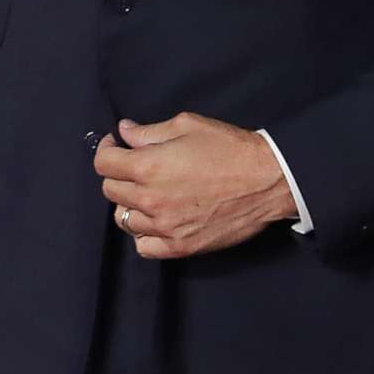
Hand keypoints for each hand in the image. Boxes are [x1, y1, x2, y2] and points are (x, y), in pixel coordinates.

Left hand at [96, 113, 297, 259]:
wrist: (269, 180)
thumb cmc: (230, 149)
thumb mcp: (188, 126)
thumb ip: (149, 131)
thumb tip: (124, 132)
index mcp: (148, 166)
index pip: (103, 164)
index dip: (107, 150)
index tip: (116, 146)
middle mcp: (150, 199)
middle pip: (111, 191)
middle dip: (118, 175)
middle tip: (135, 167)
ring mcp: (165, 226)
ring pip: (124, 219)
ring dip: (130, 205)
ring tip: (146, 194)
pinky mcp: (182, 246)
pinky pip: (145, 247)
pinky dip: (144, 235)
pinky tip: (155, 221)